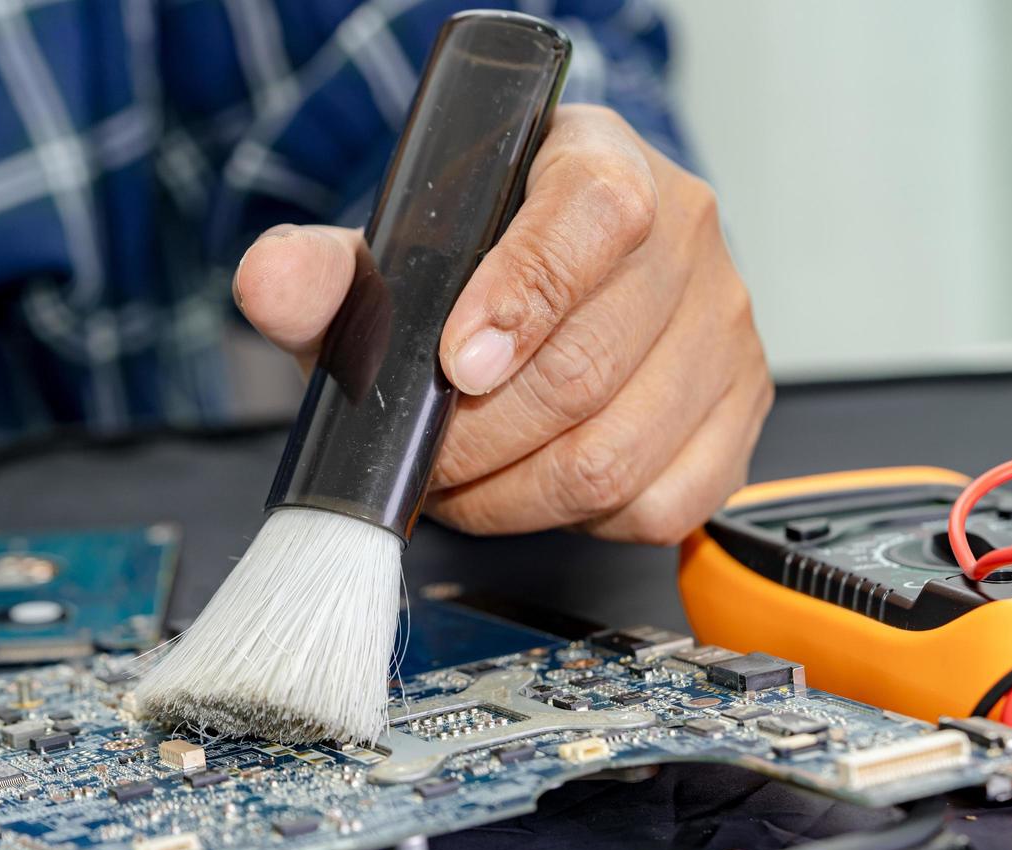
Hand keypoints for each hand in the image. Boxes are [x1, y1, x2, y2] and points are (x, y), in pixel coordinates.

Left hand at [234, 104, 771, 544]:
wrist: (552, 278)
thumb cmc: (479, 263)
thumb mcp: (392, 252)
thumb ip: (325, 270)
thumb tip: (273, 286)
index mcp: (602, 165)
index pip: (593, 221)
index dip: (520, 300)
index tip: (453, 364)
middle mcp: (686, 243)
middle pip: (586, 369)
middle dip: (475, 438)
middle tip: (423, 454)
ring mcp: (722, 335)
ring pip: (615, 456)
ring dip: (511, 494)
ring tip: (463, 479)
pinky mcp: (738, 418)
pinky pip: (656, 506)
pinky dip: (576, 522)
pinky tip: (535, 486)